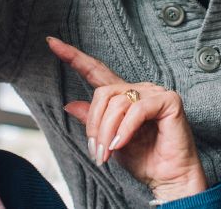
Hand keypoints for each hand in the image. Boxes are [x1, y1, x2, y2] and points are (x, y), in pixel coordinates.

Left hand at [47, 37, 207, 202]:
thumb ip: (93, 121)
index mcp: (124, 97)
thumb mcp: (109, 141)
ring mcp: (155, 93)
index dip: (74, 57)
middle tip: (96, 151)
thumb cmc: (145, 160)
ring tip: (107, 153)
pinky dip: (125, 129)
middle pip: (103, 93)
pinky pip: (137, 110)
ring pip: (117, 103)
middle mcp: (139, 90)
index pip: (96, 71)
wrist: (169, 178)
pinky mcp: (169, 101)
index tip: (51, 43)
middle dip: (94, 124)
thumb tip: (68, 104)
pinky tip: (120, 144)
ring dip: (107, 132)